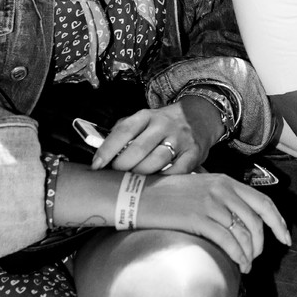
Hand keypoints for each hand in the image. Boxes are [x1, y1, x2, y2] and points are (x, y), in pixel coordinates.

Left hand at [91, 98, 222, 174]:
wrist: (199, 118)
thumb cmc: (163, 124)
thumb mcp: (144, 119)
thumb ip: (124, 132)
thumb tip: (102, 152)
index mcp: (146, 115)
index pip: (123, 131)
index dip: (107, 149)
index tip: (97, 165)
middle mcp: (163, 125)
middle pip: (138, 148)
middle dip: (123, 165)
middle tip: (116, 175)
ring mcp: (180, 139)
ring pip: (156, 161)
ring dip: (141, 174)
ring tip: (133, 180)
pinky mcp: (193, 153)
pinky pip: (176, 171)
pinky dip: (163, 178)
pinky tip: (155, 181)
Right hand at [138, 171, 290, 274]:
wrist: (136, 195)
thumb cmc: (165, 195)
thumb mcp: (199, 187)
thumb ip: (220, 197)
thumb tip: (239, 220)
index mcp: (225, 181)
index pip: (263, 202)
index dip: (278, 222)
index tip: (285, 238)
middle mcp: (222, 190)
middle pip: (257, 221)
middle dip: (261, 244)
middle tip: (256, 257)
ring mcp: (211, 203)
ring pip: (244, 233)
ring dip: (249, 254)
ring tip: (246, 265)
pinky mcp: (199, 218)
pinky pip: (228, 241)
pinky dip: (238, 256)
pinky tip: (239, 265)